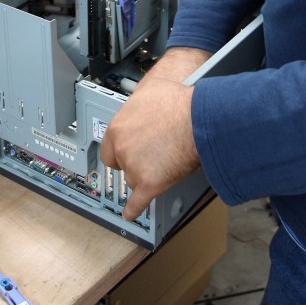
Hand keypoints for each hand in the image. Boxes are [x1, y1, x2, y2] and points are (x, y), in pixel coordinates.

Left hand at [100, 53, 205, 220]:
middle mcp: (122, 148)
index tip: (123, 155)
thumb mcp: (149, 92)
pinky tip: (131, 213)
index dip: (119, 151)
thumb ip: (138, 106)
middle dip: (132, 163)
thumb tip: (141, 106)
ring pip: (133, 181)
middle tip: (147, 157)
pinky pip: (137, 203)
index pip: (108, 148)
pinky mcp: (149, 184)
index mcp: (118, 127)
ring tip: (163, 164)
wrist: (197, 118)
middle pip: (121, 165)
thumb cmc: (179, 103)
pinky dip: (134, 209)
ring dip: (145, 176)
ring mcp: (134, 167)